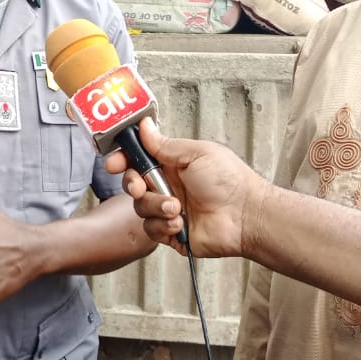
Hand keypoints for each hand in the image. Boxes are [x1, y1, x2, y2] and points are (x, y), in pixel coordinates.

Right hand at [105, 119, 261, 257]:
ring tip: (177, 209)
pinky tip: (181, 223)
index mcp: (172, 165)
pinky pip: (151, 229)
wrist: (246, 216)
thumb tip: (145, 127)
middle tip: (141, 187)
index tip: (114, 163)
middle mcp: (168, 186)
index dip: (123, 160)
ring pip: (140, 208)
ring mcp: (168, 210)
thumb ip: (165, 145)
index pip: (138, 159)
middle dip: (133, 184)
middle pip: (132, 184)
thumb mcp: (197, 153)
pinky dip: (163, 225)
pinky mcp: (171, 232)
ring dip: (155, 207)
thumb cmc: (230, 181)